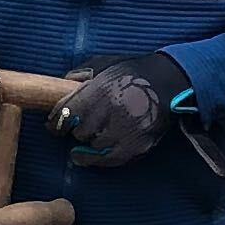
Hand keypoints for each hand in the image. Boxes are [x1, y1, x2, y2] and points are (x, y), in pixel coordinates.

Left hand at [50, 52, 188, 168]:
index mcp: (100, 91)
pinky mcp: (137, 146)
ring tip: (92, 135)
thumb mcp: (104, 64)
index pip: (66, 114)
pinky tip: (92, 155)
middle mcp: (111, 113)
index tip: (53, 125)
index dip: (56, 122)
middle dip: (77, 129)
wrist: (170, 81)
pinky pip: (110, 160)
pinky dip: (99, 159)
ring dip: (89, 143)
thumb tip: (59, 87)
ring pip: (93, 147)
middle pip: (79, 132)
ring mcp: (125, 132)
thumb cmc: (134, 71)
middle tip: (80, 126)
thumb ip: (80, 75)